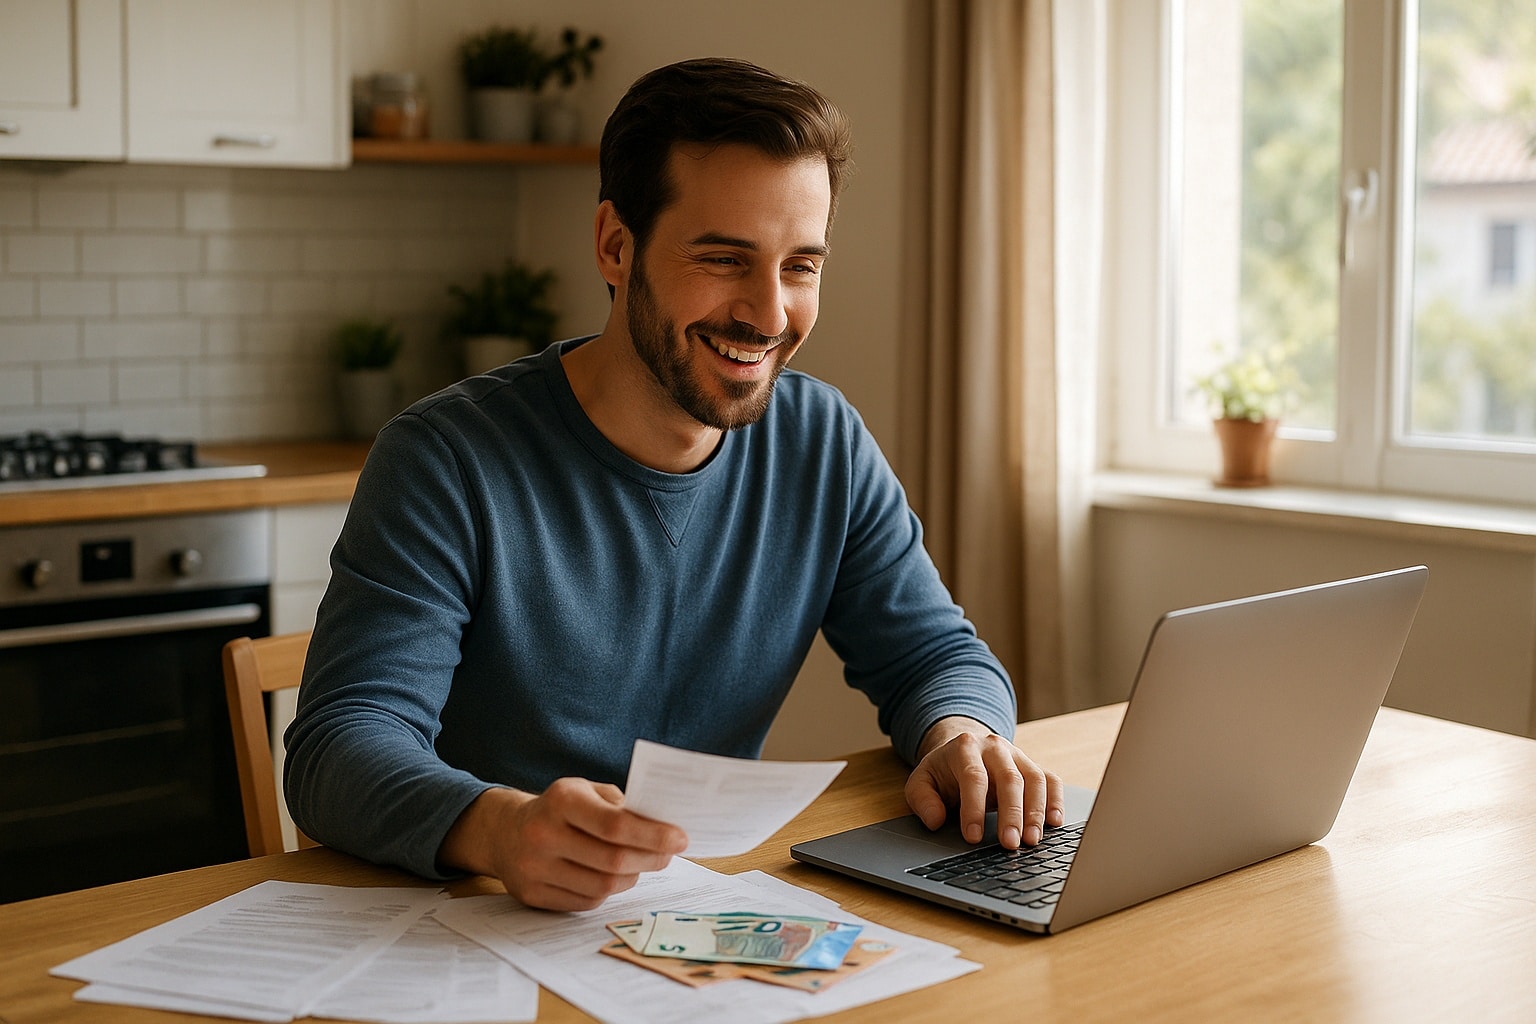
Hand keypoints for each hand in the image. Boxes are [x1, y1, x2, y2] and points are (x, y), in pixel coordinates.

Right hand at [439, 778, 687, 910]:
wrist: (505, 832)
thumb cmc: (559, 809)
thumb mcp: (585, 790)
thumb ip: (621, 805)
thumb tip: (664, 826)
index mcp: (561, 801)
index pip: (615, 825)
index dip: (653, 835)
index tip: (680, 838)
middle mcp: (543, 834)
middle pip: (613, 860)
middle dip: (650, 858)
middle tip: (669, 855)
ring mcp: (534, 868)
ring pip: (603, 886)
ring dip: (632, 876)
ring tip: (641, 863)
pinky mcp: (533, 895)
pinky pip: (586, 901)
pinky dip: (608, 891)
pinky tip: (614, 876)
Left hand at [905, 717, 1064, 848]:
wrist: (963, 749)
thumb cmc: (943, 771)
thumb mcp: (921, 781)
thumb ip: (922, 800)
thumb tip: (935, 821)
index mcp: (965, 748)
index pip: (974, 777)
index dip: (974, 808)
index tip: (973, 837)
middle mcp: (995, 748)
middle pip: (1009, 779)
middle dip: (1011, 814)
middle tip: (1010, 844)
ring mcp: (1018, 756)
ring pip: (1034, 779)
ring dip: (1036, 812)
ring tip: (1032, 840)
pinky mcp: (1033, 767)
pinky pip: (1051, 780)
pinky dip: (1056, 801)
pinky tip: (1054, 823)